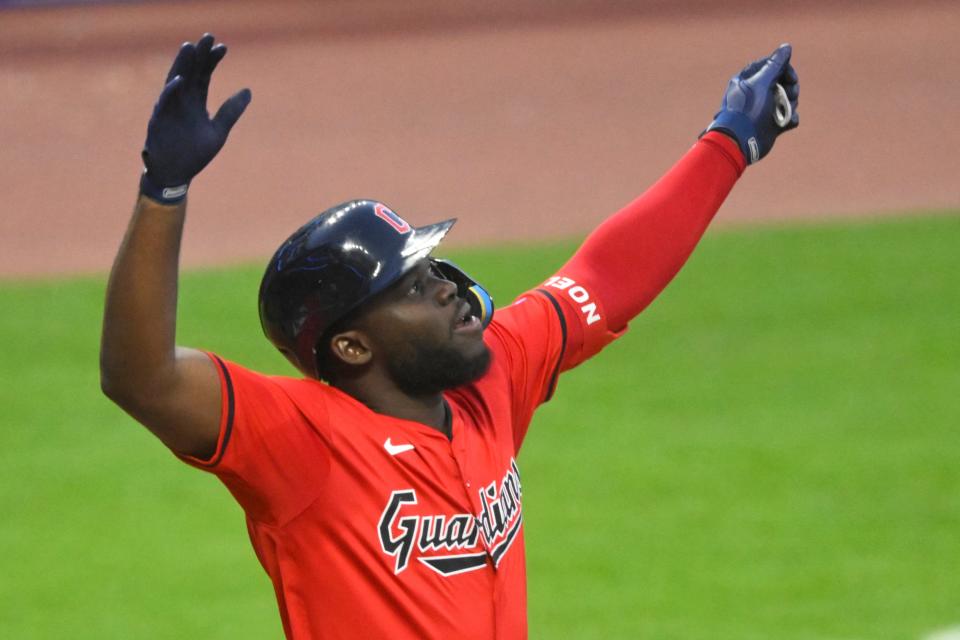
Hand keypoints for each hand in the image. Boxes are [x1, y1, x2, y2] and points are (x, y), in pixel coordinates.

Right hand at [140, 33, 251, 202]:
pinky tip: (180, 79)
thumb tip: (248, 90)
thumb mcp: (219, 131)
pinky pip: (164, 104)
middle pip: (190, 73)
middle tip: (207, 36)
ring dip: (182, 65)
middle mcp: (182, 101)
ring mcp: (169, 109)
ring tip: (189, 47)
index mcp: (196, 102)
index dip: (212, 61)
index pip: (204, 75)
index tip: (223, 47)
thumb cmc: (194, 153)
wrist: (176, 174)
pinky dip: (171, 92)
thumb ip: (231, 111)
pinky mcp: (159, 121)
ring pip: (175, 81)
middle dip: (198, 55)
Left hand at [704, 43, 798, 164]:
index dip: (784, 69)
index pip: (771, 66)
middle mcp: (756, 93)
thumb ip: (775, 64)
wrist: (742, 140)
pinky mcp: (771, 124)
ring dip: (791, 104)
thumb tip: (786, 47)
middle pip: (782, 82)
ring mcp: (764, 109)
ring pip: (787, 99)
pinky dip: (790, 118)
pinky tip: (787, 122)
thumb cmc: (748, 109)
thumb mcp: (762, 83)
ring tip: (787, 111)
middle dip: (790, 88)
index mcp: (748, 81)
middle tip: (792, 94)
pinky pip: (787, 116)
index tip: (790, 78)